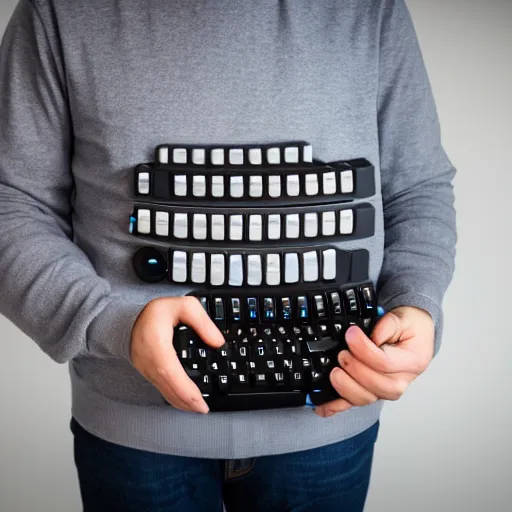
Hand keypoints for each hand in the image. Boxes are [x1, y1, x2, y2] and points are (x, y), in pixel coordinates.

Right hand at [130, 296, 224, 413]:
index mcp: (156, 342)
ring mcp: (145, 368)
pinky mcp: (146, 372)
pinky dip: (173, 397)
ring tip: (198, 408)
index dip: (185, 388)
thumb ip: (203, 322)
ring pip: (164, 391)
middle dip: (186, 401)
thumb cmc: (156, 312)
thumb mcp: (184, 305)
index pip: (169, 370)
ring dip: (181, 402)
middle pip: (167, 386)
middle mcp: (148, 359)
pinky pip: (160, 388)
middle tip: (203, 409)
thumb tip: (218, 342)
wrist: (130, 318)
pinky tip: (184, 401)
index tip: (199, 400)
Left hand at [315, 306, 434, 417]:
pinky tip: (322, 406)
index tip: (351, 334)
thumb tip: (370, 337)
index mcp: (412, 361)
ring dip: (345, 387)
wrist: (414, 335)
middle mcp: (400, 380)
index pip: (385, 363)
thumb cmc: (410, 327)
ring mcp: (385, 389)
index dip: (363, 349)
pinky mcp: (370, 391)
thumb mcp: (404, 317)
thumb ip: (387, 325)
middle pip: (375, 385)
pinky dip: (336, 406)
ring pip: (365, 398)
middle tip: (342, 353)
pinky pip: (353, 403)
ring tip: (335, 372)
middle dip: (353, 368)